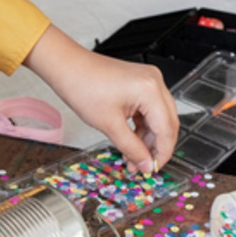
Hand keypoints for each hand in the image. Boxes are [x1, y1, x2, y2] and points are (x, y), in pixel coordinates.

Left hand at [25, 27, 178, 172]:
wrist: (68, 67)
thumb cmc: (83, 87)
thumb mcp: (109, 125)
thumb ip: (131, 148)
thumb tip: (145, 164)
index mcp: (150, 90)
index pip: (167, 129)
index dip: (161, 153)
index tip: (153, 169)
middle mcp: (155, 82)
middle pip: (167, 123)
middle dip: (156, 147)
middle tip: (143, 166)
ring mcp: (149, 81)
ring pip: (158, 118)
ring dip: (147, 139)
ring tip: (133, 157)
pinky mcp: (140, 84)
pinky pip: (149, 110)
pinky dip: (142, 127)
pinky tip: (131, 141)